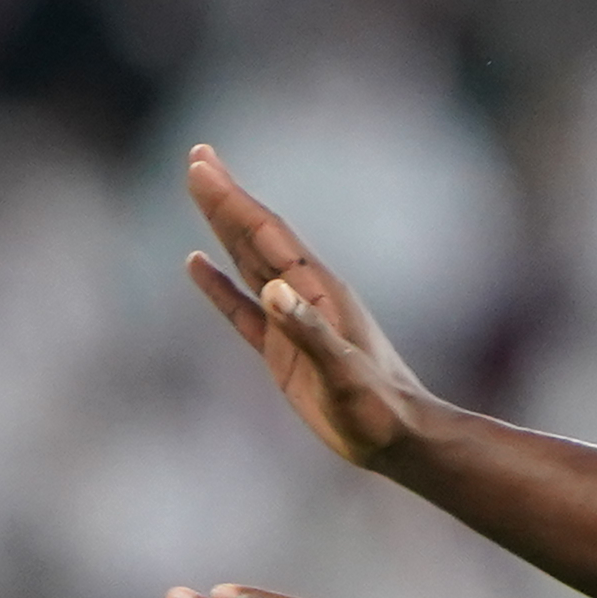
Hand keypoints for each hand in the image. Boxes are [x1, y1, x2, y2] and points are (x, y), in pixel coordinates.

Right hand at [180, 145, 443, 469]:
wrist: (399, 439)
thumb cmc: (378, 410)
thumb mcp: (344, 375)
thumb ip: (309, 332)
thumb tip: (272, 291)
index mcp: (318, 291)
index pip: (266, 235)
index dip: (232, 200)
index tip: (202, 167)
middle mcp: (304, 295)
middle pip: (255, 236)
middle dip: (225, 198)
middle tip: (197, 157)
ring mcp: (292, 320)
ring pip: (248, 262)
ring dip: (222, 227)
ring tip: (200, 193)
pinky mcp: (281, 350)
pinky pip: (240, 307)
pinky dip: (218, 284)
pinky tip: (198, 265)